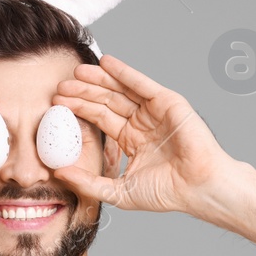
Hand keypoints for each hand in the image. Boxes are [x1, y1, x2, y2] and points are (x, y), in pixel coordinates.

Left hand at [49, 54, 240, 214]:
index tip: (57, 104)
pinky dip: (124, 72)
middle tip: (60, 85)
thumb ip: (88, 182)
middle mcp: (142, 123)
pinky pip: (142, 84)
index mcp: (132, 140)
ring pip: (121, 90)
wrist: (198, 188)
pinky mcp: (168, 103)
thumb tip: (59, 172)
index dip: (79, 110)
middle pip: (107, 102)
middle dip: (83, 92)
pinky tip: (106, 62)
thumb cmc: (167, 193)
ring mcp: (155, 112)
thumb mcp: (118, 191)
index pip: (100, 119)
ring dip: (99, 79)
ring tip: (77, 71)